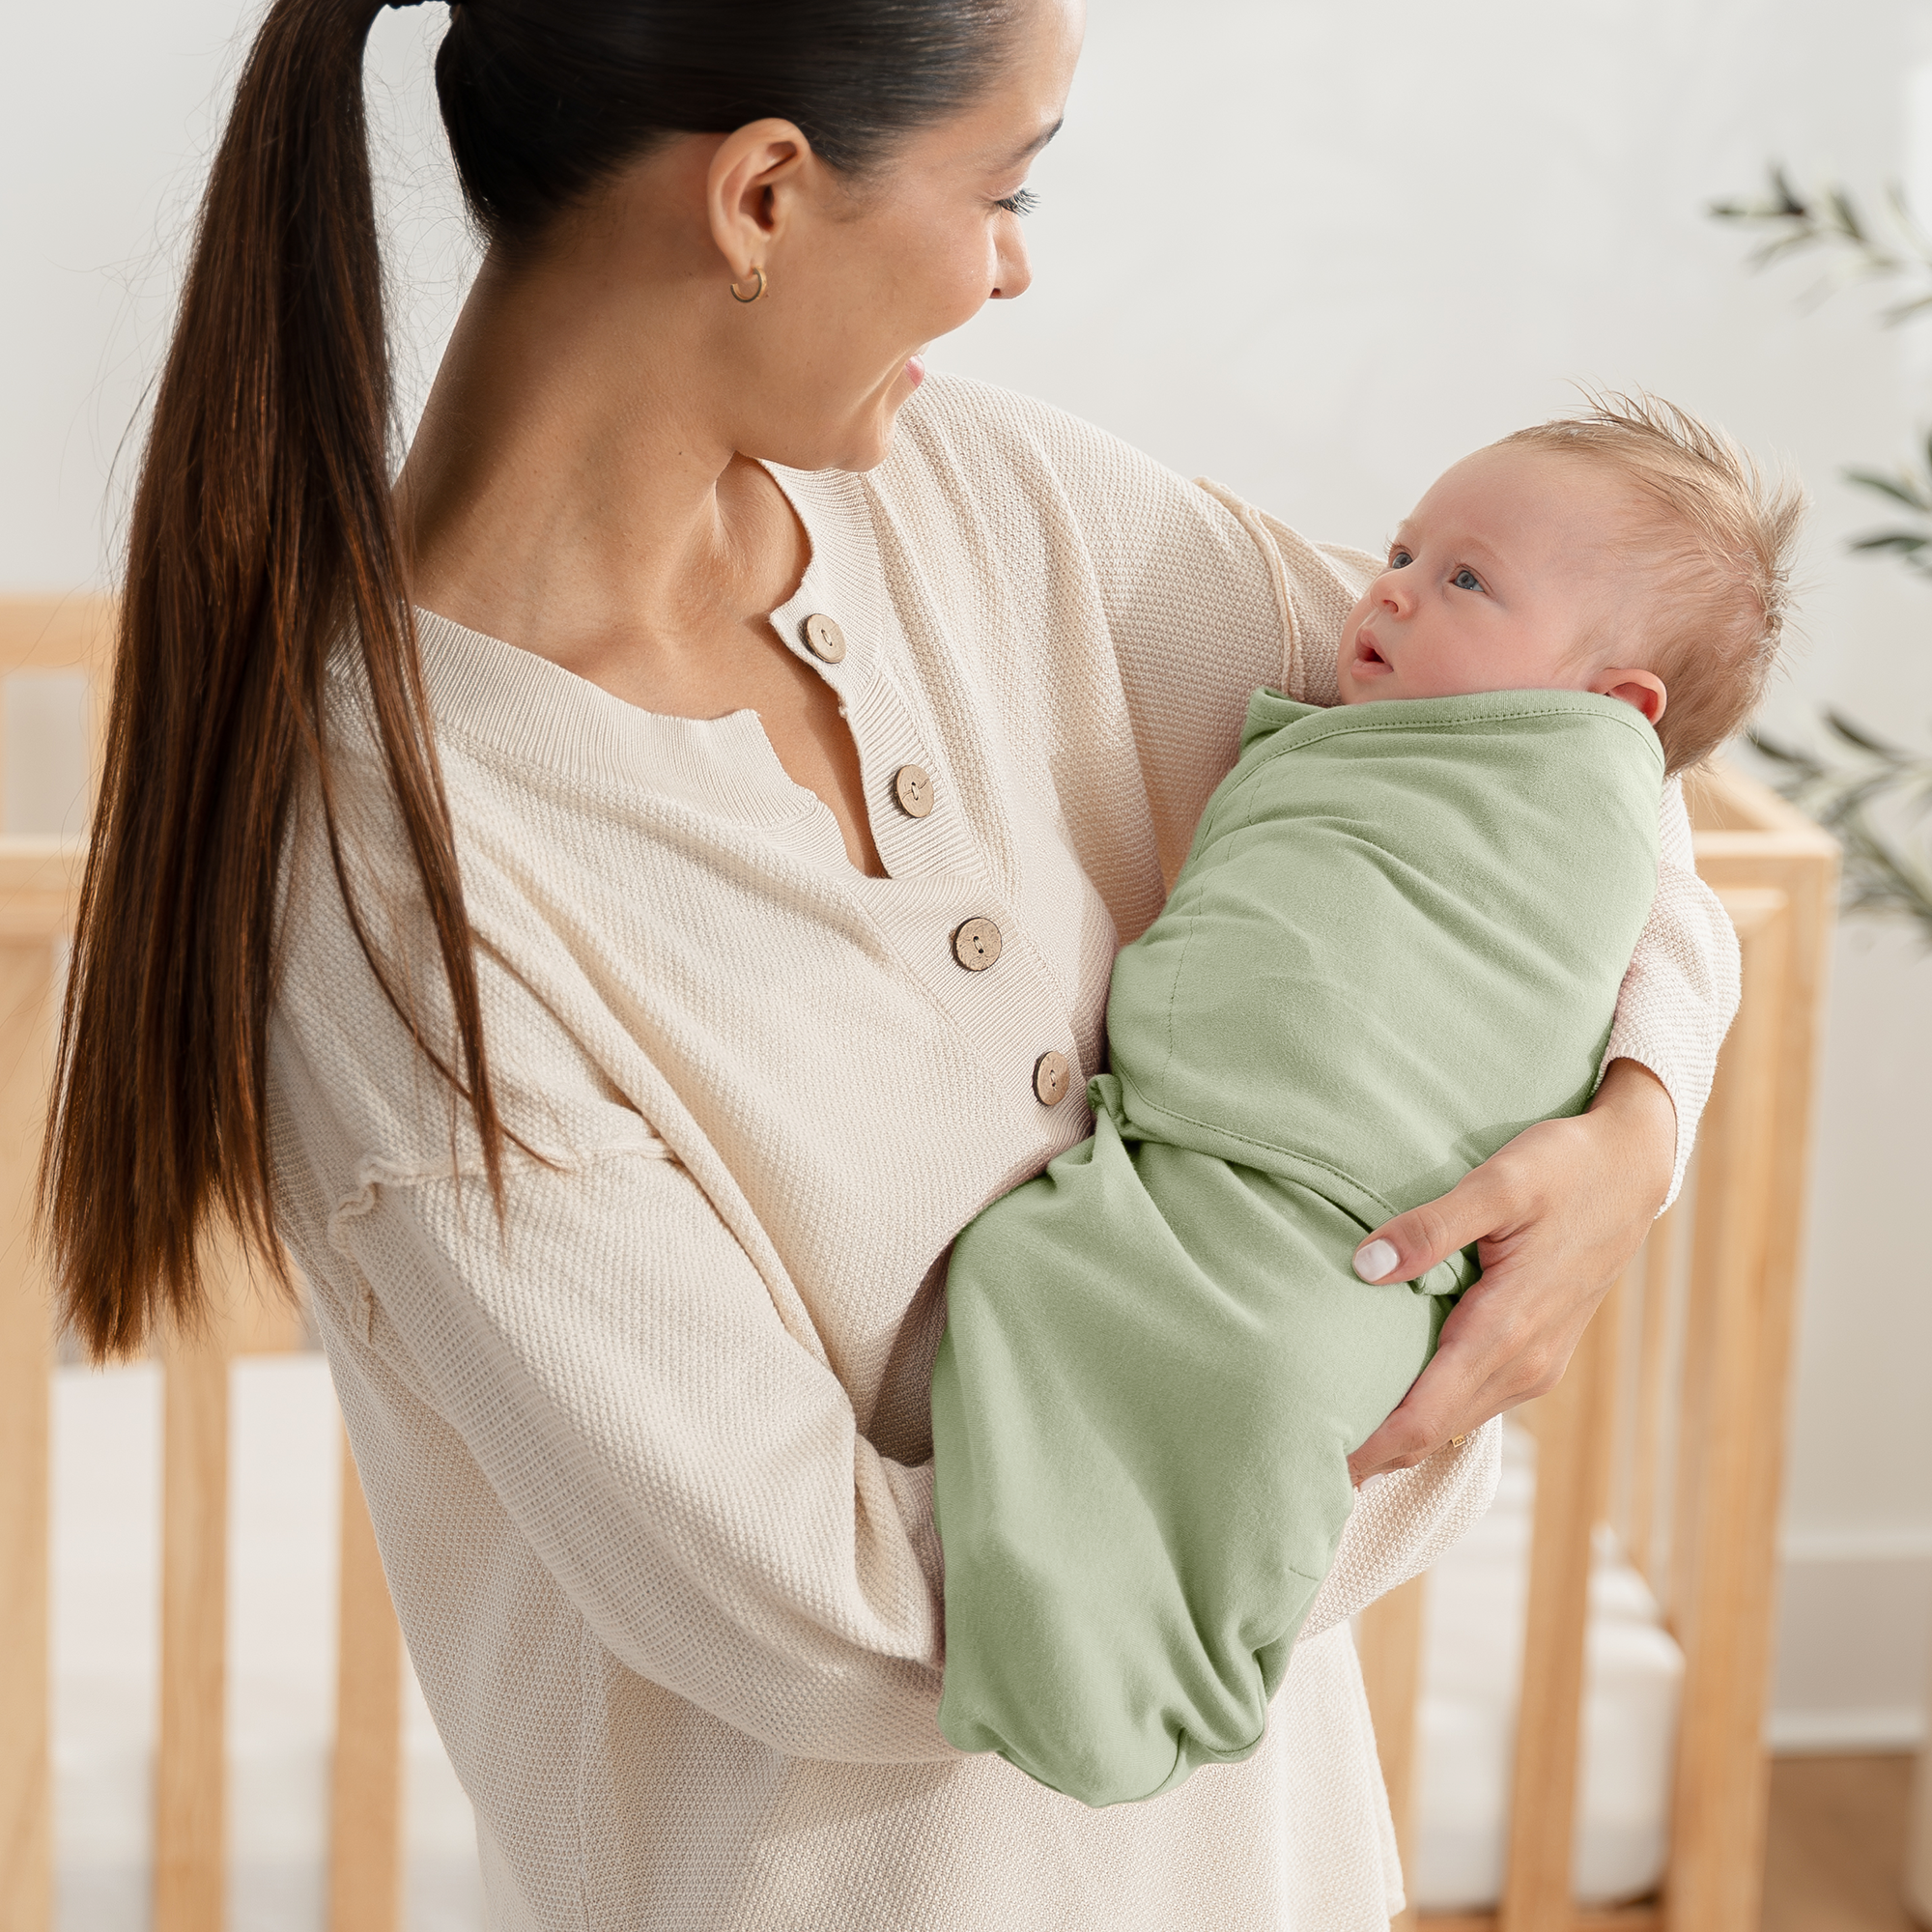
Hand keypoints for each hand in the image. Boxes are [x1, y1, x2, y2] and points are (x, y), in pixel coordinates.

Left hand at [1344, 1058, 1675, 1484]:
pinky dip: (1430, 1414)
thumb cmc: (1564, 1167)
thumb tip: (1366, 1267)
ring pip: (1455, 1421)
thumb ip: (1432, 1227)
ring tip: (1333, 1438)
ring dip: (1400, 1437)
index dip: (1369, 1448)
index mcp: (1509, 1330)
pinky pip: (1474, 1400)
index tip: (1314, 1465)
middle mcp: (1526, 1363)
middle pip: (1434, 1431)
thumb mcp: (1498, 1184)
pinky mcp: (1539, 1354)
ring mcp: (1537, 1364)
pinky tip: (1391, 1402)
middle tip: (1301, 1464)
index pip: (1424, 1415)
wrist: (1633, 1167)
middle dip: (1374, 1455)